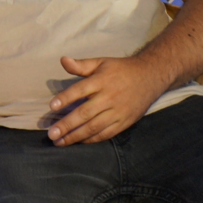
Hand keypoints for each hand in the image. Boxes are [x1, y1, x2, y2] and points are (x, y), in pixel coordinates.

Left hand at [47, 55, 168, 144]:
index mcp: (102, 80)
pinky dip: (91, 139)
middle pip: (85, 113)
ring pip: (94, 127)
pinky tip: (78, 141)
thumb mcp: (102, 62)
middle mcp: (110, 96)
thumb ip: (81, 65)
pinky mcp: (124, 121)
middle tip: (51, 134)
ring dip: (75, 136)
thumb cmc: (121, 70)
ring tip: (59, 142)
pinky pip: (106, 133)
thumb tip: (62, 60)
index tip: (52, 106)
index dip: (66, 98)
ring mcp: (118, 111)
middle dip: (67, 124)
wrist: (150, 76)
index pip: (81, 89)